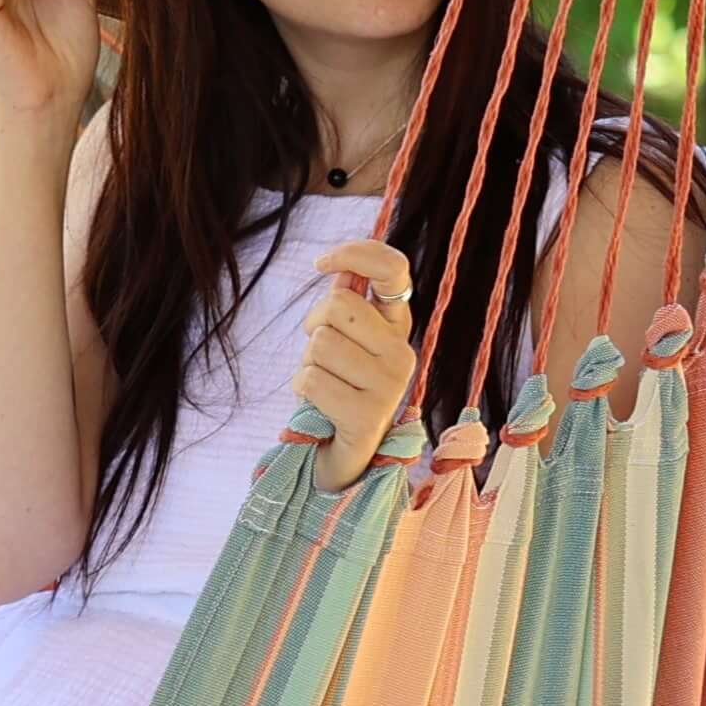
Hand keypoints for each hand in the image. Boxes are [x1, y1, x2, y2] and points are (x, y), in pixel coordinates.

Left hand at [292, 238, 417, 491]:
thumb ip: (346, 301)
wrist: (344, 452)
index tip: (322, 264)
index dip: (356, 253)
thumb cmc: (340, 385)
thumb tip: (339, 265)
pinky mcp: (367, 416)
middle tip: (320, 352)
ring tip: (324, 382)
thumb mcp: (345, 339)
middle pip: (338, 304)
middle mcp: (402, 352)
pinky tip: (321, 404)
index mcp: (398, 326)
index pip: (393, 270)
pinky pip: (310, 379)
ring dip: (307, 363)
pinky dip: (302, 389)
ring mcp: (389, 386)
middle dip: (313, 323)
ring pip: (320, 343)